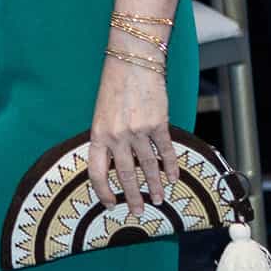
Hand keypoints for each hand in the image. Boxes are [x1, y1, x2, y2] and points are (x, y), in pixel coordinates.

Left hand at [88, 57, 174, 215]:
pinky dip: (171, 166)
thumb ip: (107, 137)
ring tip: (159, 198)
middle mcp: (117, 135)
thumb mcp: (101, 112)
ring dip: (155, 185)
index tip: (110, 204)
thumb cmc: (114, 84)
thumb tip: (115, 163)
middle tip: (138, 211)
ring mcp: (138, 130)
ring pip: (148, 166)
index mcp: (98, 133)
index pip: (96, 171)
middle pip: (125, 175)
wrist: (132, 59)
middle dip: (133, 197)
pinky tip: (174, 177)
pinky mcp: (158, 123)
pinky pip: (166, 150)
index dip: (102, 191)